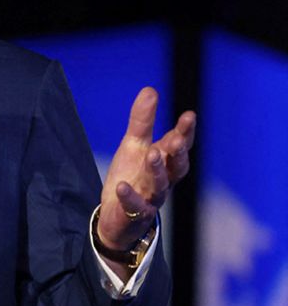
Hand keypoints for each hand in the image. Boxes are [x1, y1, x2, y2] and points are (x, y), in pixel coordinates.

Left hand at [97, 87, 195, 252]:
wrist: (117, 216)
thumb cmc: (132, 176)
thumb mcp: (134, 146)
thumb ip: (142, 121)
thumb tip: (150, 90)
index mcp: (166, 161)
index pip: (179, 145)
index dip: (185, 132)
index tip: (188, 115)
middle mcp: (164, 180)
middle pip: (177, 166)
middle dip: (177, 152)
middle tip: (175, 138)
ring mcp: (151, 198)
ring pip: (159, 185)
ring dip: (157, 170)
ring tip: (152, 154)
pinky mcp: (135, 214)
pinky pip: (134, 206)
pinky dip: (129, 196)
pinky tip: (121, 186)